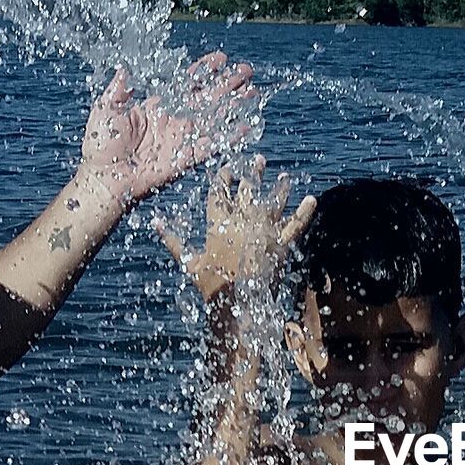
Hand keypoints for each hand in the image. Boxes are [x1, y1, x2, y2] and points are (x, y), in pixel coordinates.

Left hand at [76, 51, 253, 209]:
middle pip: (207, 97)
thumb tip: (125, 67)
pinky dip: (229, 137)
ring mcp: (182, 139)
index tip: (221, 59)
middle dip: (228, 84)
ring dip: (234, 106)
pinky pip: (212, 146)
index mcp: (158, 105)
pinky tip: (245, 126)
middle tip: (246, 71)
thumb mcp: (105, 109)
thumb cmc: (101, 144)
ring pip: (214, 118)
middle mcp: (174, 120)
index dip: (204, 70)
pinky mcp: (186, 159)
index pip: (186, 83)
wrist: (104, 178)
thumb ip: (119, 89)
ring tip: (253, 93)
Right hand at [159, 155, 316, 302]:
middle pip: (248, 191)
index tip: (227, 169)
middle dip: (253, 174)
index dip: (223, 179)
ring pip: (273, 202)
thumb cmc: (212, 285)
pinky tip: (311, 199)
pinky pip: (295, 225)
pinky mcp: (282, 245)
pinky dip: (305, 212)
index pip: (220, 194)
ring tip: (284, 177)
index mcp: (219, 223)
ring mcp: (264, 232)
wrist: (238, 305)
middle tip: (259, 159)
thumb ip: (172, 240)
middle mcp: (242, 221)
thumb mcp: (189, 262)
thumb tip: (153, 222)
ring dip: (280, 187)